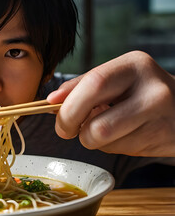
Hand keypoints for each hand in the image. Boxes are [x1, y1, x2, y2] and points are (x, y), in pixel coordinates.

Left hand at [47, 51, 174, 156]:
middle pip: (98, 122)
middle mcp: (152, 89)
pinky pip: (119, 149)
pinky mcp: (164, 138)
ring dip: (92, 139)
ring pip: (105, 140)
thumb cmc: (139, 91)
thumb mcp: (115, 79)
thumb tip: (51, 100)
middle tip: (67, 130)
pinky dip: (111, 145)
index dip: (68, 104)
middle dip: (72, 128)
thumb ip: (82, 87)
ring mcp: (160, 118)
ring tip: (103, 127)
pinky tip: (123, 133)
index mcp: (134, 66)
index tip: (53, 112)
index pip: (94, 84)